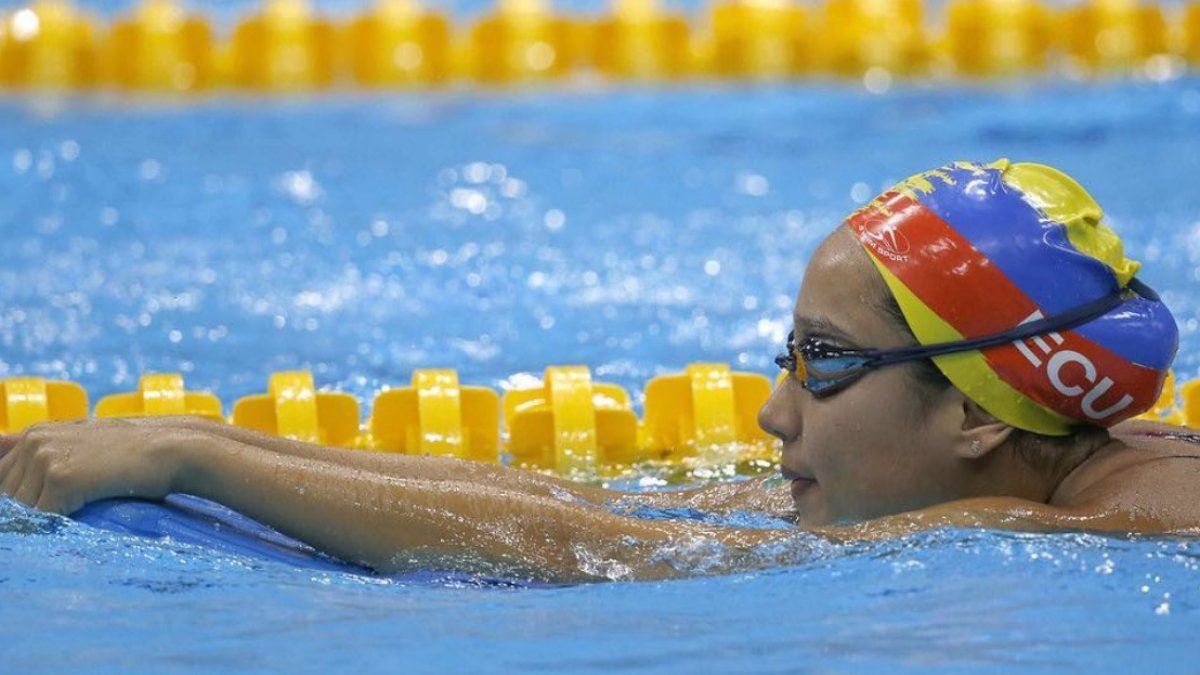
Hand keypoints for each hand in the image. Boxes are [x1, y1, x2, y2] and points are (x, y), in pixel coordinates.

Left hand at [0, 419, 184, 513]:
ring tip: (78, 516)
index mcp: (35, 434)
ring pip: (21, 509)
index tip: (47, 505)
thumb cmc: (136, 451)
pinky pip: (40, 518)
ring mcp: (46, 459)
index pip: (3, 478)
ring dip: (43, 522)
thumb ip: (46, 449)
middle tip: (73, 512)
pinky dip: (54, 527)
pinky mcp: (61, 480)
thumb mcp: (85, 440)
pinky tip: (80, 520)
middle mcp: (35, 442)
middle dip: (31, 511)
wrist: (173, 450)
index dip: (20, 499)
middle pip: (10, 496)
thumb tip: (8, 450)